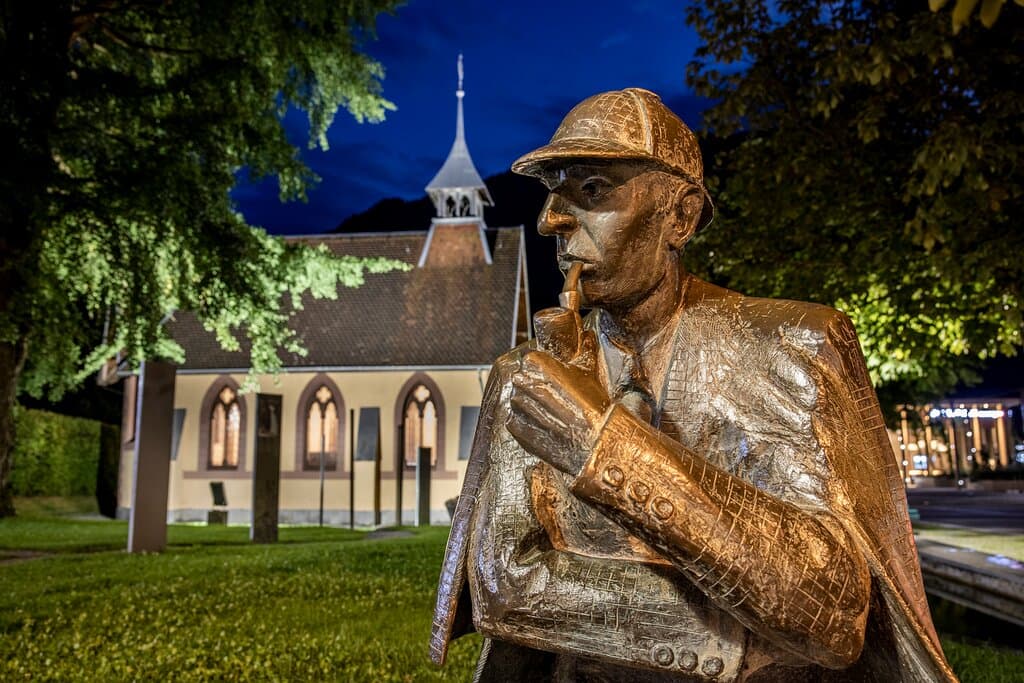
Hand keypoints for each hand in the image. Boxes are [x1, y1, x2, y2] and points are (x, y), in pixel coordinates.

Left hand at [506, 349, 610, 475]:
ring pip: (517, 400)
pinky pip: (514, 421)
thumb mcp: (590, 373)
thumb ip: (584, 351)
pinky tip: (544, 427)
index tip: (550, 378)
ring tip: (549, 414)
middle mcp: (522, 382)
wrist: (595, 441)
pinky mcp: (515, 427)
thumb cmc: (594, 405)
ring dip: (528, 405)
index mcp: (537, 364)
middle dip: (533, 388)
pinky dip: (525, 424)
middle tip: (551, 399)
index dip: (540, 370)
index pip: (529, 361)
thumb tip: (587, 335)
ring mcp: (517, 406)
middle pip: (521, 380)